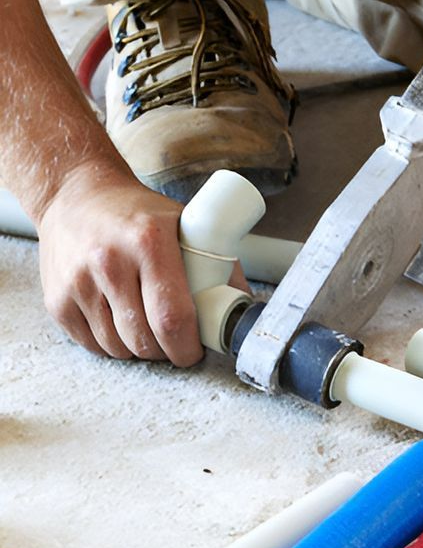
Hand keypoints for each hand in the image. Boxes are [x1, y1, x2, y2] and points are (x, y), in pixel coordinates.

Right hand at [37, 163, 203, 366]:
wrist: (76, 196)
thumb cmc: (138, 213)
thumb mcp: (184, 224)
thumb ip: (217, 263)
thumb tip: (240, 306)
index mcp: (149, 241)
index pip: (172, 315)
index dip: (188, 345)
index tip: (196, 350)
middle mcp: (110, 261)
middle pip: (144, 339)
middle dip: (166, 351)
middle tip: (175, 342)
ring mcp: (78, 283)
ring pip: (117, 347)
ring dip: (138, 349)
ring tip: (148, 327)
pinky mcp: (57, 301)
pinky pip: (91, 345)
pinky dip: (111, 344)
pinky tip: (120, 321)